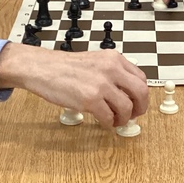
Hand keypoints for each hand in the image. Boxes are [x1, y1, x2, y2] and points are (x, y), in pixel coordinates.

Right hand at [0, 44, 148, 128]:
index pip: (141, 78)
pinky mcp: (90, 99)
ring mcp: (101, 84)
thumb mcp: (95, 61)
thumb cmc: (64, 67)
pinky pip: (108, 117)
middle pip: (140, 92)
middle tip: (134, 115)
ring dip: (123, 119)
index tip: (137, 102)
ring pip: (126, 108)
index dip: (141, 94)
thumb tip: (126, 93)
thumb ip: (112, 73)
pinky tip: (104, 122)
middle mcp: (111, 69)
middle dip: (140, 108)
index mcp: (114, 59)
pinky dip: (108, 123)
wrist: (42, 68)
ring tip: (115, 121)